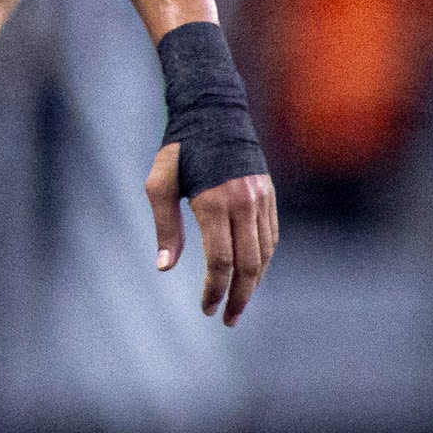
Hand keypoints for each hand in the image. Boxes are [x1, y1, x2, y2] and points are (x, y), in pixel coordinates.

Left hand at [145, 141, 279, 326]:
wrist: (214, 113)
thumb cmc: (179, 150)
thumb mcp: (160, 184)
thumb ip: (165, 227)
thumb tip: (165, 267)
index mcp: (213, 202)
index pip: (220, 261)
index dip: (214, 290)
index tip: (206, 308)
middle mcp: (243, 203)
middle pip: (249, 265)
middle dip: (239, 297)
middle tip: (227, 319)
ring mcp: (261, 199)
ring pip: (265, 254)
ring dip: (254, 283)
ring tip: (238, 302)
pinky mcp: (270, 195)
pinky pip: (272, 237)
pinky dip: (263, 260)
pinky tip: (252, 273)